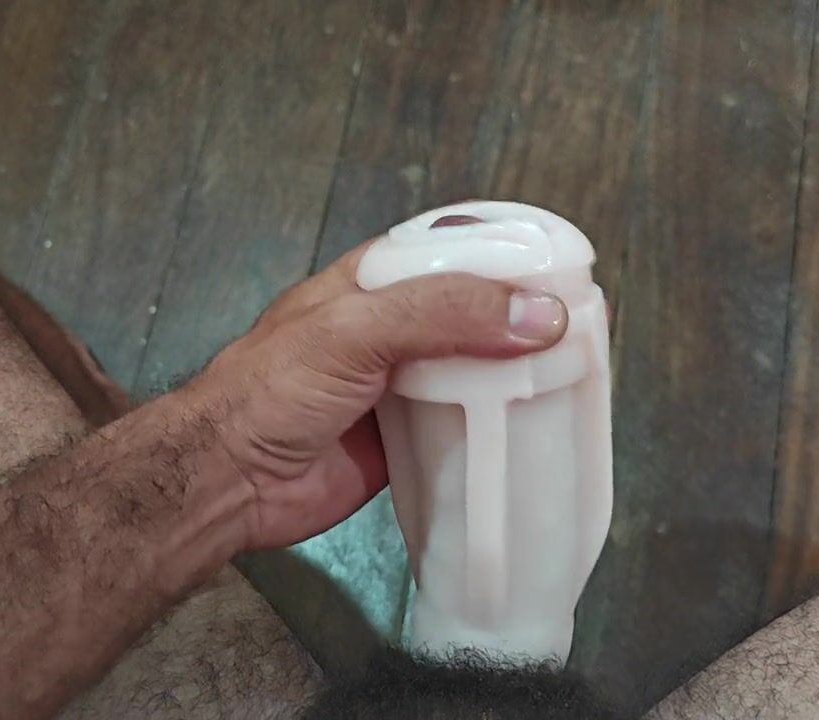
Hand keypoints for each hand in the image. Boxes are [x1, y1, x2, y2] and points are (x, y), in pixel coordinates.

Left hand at [186, 239, 570, 549]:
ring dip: (518, 373)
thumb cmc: (274, 389)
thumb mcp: (354, 329)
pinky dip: (500, 425)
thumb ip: (441, 314)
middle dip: (524, 317)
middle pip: (474, 311)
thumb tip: (539, 315)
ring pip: (476, 368)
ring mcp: (403, 385)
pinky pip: (466, 425)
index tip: (567, 268)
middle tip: (589, 328)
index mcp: (375, 282)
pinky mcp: (408, 439)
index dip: (508, 255)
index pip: (454, 250)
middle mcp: (394, 328)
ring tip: (580, 376)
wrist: (229, 479)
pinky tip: (539, 427)